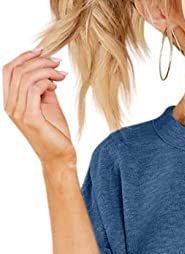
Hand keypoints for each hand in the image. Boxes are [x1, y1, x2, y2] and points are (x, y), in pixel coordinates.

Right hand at [3, 47, 75, 166]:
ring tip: (61, 75)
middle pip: (17, 70)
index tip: (43, 51)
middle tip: (58, 63)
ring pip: (26, 77)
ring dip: (46, 70)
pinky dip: (46, 82)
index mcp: (11, 102)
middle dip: (39, 61)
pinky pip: (34, 88)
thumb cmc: (55, 132)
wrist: (60, 157)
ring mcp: (18, 112)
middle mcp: (10, 106)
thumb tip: (46, 69)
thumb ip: (42, 86)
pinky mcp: (30, 117)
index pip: (9, 70)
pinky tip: (56, 86)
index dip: (24, 56)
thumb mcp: (47, 103)